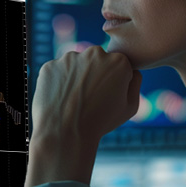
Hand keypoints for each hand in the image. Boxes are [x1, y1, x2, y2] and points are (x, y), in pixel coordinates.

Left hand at [25, 46, 141, 186]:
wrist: (66, 133)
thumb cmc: (101, 122)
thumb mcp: (130, 107)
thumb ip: (135, 84)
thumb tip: (132, 71)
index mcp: (118, 61)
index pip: (118, 65)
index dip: (115, 82)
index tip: (108, 96)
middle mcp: (94, 53)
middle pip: (96, 60)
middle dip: (95, 74)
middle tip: (90, 98)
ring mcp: (69, 58)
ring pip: (75, 64)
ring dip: (76, 76)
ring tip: (74, 100)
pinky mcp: (50, 66)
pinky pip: (57, 72)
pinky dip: (58, 82)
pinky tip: (61, 99)